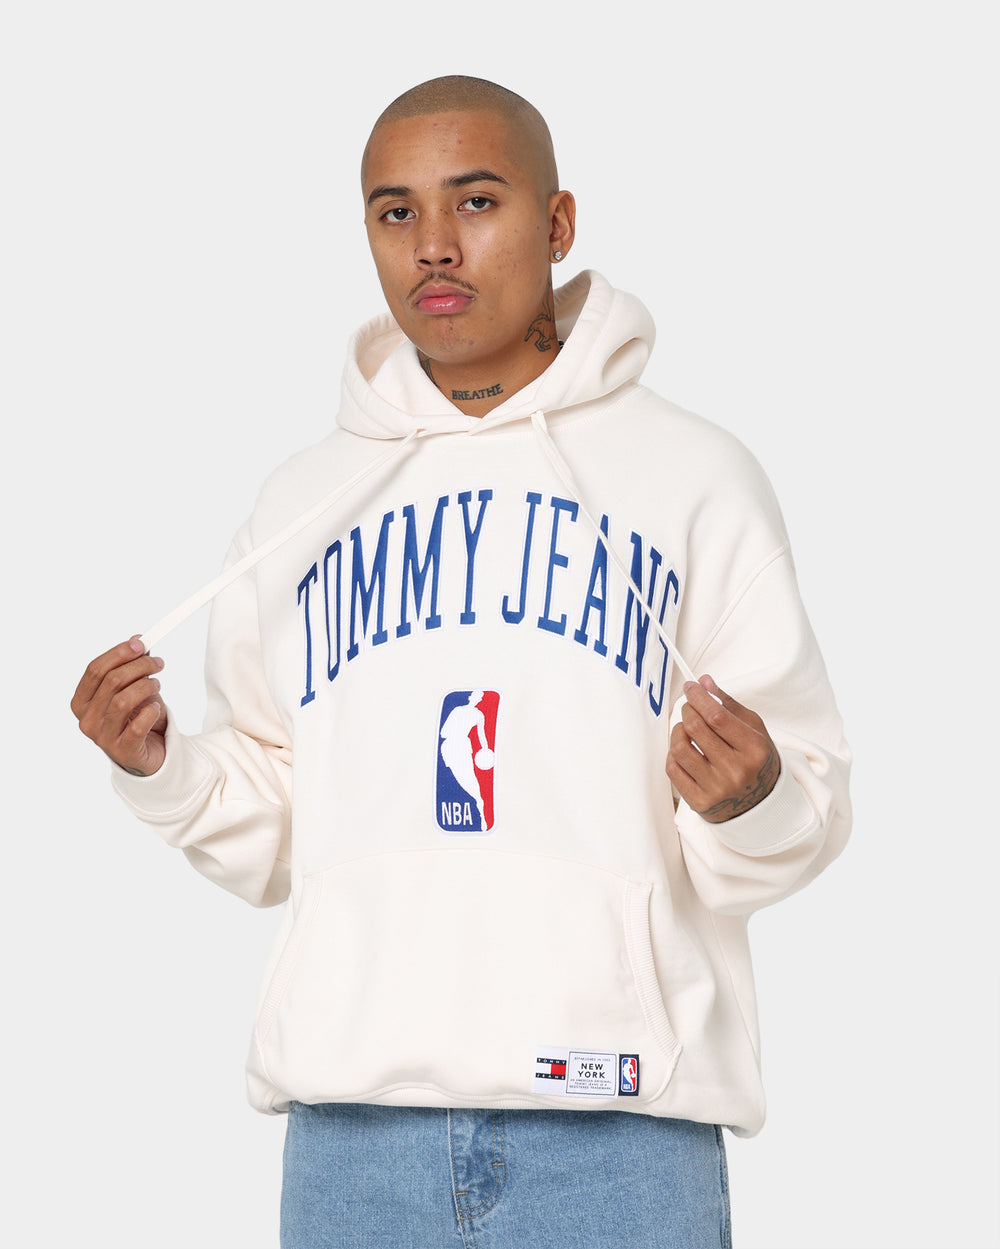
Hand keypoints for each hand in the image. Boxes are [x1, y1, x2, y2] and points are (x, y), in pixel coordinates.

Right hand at [71, 636, 167, 775]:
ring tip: (157, 685)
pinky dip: (151, 711)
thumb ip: (132, 665)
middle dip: (139, 666)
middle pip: (111, 681)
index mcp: (81, 701)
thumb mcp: (133, 688)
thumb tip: (138, 640)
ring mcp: (102, 738)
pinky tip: (156, 708)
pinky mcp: (123, 751)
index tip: (141, 643)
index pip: (95, 670)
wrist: (148, 753)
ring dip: (146, 686)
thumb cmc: (136, 716)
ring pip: (123, 700)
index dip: (118, 653)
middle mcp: (86, 720)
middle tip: (159, 663)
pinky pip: (138, 725)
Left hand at [666, 675, 778, 822]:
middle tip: (690, 706)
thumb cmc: (756, 762)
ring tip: (686, 727)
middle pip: (696, 728)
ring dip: (678, 730)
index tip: (691, 688)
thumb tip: (705, 682)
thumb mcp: (754, 730)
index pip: (717, 716)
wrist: (760, 805)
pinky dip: (673, 753)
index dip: (699, 698)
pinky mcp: (699, 802)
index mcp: (754, 750)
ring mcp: (716, 788)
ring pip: (679, 748)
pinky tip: (684, 748)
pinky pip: (673, 769)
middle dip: (688, 710)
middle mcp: (736, 771)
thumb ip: (729, 704)